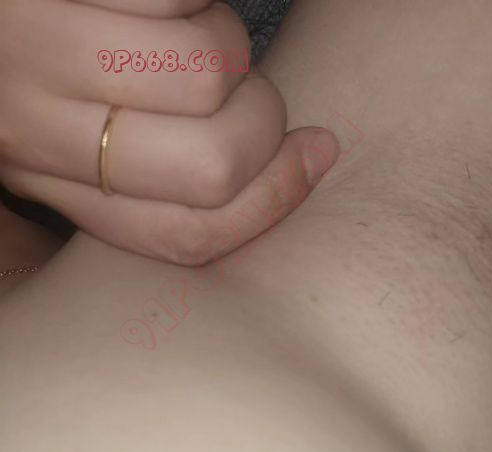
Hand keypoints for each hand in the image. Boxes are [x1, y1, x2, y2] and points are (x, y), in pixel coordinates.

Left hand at [0, 0, 338, 264]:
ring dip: (227, 43)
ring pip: (206, 72)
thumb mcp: (63, 140)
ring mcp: (39, 43)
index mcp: (48, 183)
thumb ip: (154, 175)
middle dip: (265, 124)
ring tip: (191, 29)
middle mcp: (35, 127)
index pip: (184, 235)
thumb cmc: (18, 59)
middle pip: (212, 167)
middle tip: (251, 92)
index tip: (315, 158)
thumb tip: (305, 163)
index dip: (270, 204)